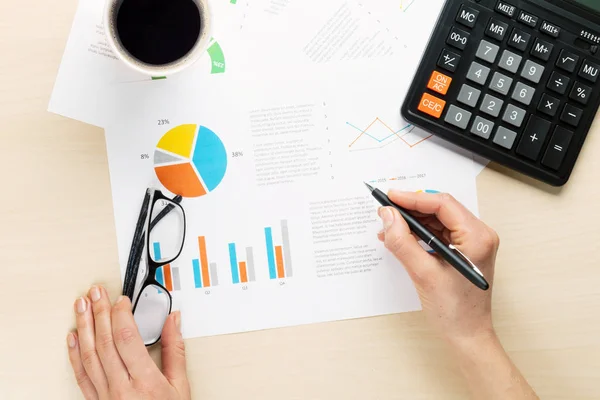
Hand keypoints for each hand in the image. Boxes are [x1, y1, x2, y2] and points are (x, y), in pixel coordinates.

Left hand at [66, 286, 189, 399]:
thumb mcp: (181, 387)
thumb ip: (175, 350)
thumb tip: (173, 321)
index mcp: (145, 383)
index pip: (126, 339)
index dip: (121, 315)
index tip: (121, 300)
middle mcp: (121, 389)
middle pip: (105, 343)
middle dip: (99, 313)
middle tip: (96, 293)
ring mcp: (105, 395)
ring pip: (89, 355)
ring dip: (84, 327)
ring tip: (82, 306)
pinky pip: (81, 375)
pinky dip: (75, 354)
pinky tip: (73, 337)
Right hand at [377, 191, 499, 345]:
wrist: (467, 336)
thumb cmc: (456, 311)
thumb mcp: (423, 274)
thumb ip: (403, 242)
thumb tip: (388, 217)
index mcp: (477, 238)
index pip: (442, 204)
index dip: (413, 198)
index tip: (390, 197)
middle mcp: (478, 236)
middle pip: (440, 209)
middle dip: (410, 209)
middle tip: (386, 210)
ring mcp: (471, 243)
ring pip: (437, 220)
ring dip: (412, 222)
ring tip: (388, 226)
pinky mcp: (462, 251)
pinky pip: (438, 233)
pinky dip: (418, 233)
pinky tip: (400, 237)